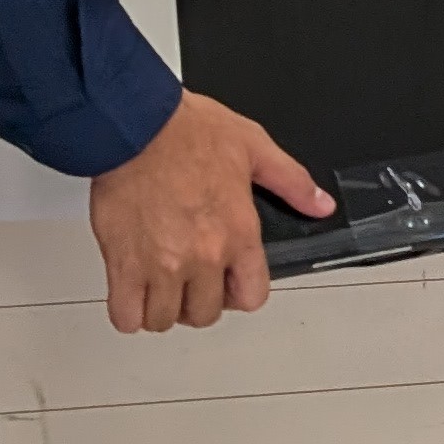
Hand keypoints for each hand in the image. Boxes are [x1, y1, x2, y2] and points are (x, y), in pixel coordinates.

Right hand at [89, 91, 329, 329]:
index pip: (252, 296)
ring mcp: (162, 266)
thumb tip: (320, 204)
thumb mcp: (253, 145)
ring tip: (158, 283)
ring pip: (164, 319)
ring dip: (162, 307)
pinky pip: (126, 316)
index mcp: (238, 231)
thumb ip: (291, 181)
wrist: (135, 124)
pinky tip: (132, 290)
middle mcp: (203, 256)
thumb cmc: (186, 131)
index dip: (240, 292)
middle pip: (204, 314)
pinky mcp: (124, 267)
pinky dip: (128, 311)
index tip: (228, 281)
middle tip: (188, 278)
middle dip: (197, 301)